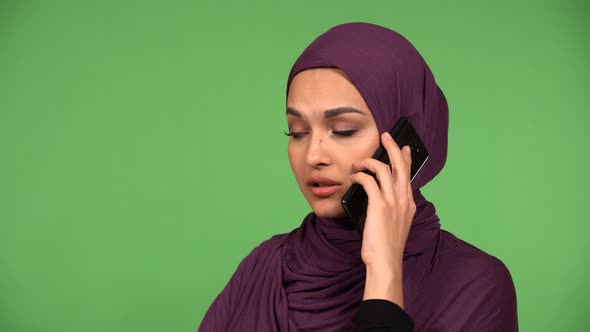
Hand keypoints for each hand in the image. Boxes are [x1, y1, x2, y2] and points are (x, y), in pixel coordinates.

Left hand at [350, 131, 415, 307]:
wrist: (385, 262)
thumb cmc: (386, 247)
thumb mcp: (393, 224)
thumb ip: (389, 208)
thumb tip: (375, 195)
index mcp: (409, 204)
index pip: (408, 175)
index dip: (405, 158)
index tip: (403, 147)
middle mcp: (404, 200)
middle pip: (401, 165)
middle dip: (393, 147)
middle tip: (386, 136)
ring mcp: (393, 202)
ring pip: (385, 169)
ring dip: (369, 161)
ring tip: (359, 162)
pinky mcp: (380, 205)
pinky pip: (369, 181)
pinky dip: (360, 176)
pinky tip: (354, 178)